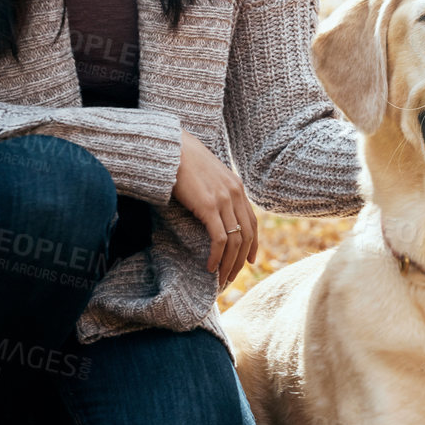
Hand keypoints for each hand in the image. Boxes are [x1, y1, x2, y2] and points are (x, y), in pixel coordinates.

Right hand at [171, 129, 258, 288]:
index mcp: (237, 187)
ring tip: (222, 278)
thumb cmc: (183, 161)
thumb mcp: (207, 177)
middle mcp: (235, 194)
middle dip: (241, 259)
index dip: (253, 243)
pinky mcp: (209, 206)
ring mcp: (224, 200)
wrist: (172, 147)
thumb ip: (214, 191)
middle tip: (233, 276)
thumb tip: (210, 209)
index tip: (250, 260)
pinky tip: (210, 267)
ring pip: (235, 240)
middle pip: (247, 235)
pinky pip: (220, 239)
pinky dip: (217, 256)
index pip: (252, 221)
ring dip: (230, 263)